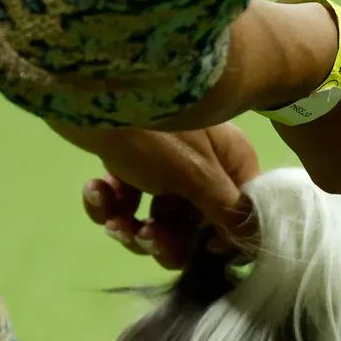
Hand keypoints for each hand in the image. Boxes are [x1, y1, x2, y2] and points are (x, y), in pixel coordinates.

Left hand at [58, 122, 259, 269]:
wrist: (90, 91)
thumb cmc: (154, 133)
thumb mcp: (197, 175)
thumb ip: (226, 210)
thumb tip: (251, 239)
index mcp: (230, 164)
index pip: (238, 215)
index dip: (220, 238)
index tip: (198, 248)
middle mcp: (202, 169)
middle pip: (191, 227)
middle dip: (164, 240)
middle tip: (143, 237)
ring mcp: (163, 169)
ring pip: (154, 221)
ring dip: (130, 228)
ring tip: (112, 220)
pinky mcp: (127, 167)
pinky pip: (123, 204)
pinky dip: (107, 205)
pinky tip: (95, 189)